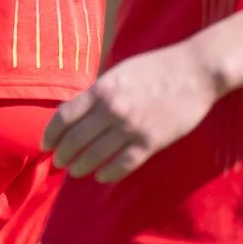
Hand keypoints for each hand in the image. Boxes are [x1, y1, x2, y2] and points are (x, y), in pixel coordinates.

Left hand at [43, 42, 224, 181]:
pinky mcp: (150, 142)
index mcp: (103, 89)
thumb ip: (99, 92)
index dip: (51, 134)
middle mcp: (112, 109)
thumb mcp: (121, 71)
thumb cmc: (158, 67)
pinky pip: (121, 166)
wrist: (196, 70)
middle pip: (74, 141)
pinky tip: (102, 176)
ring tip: (76, 171)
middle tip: (59, 162)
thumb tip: (77, 112)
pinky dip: (107, 174)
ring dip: (80, 167)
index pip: (64, 117)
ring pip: (94, 157)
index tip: (46, 145)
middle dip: (62, 155)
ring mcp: (131, 128)